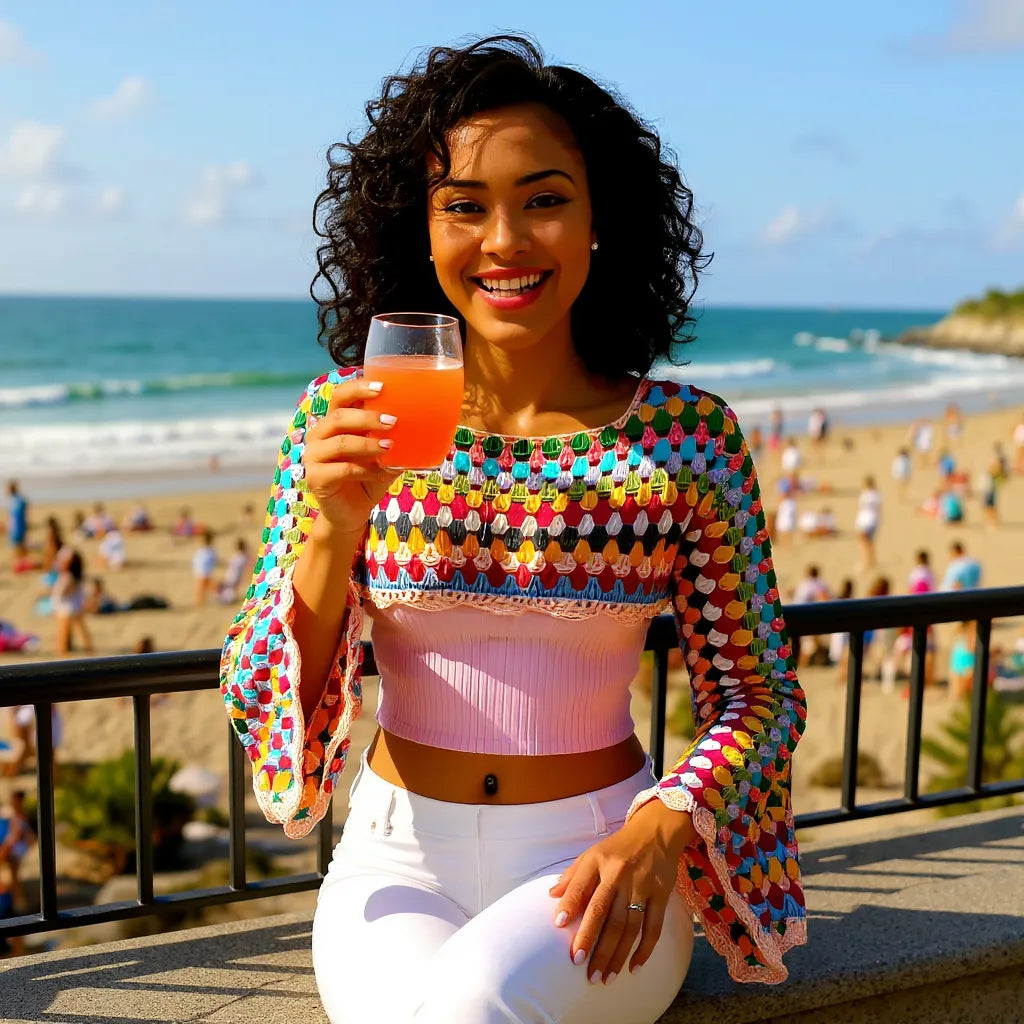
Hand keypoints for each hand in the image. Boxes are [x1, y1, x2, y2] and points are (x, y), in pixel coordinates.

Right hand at [303, 376, 398, 534]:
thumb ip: (396, 440)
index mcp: (334, 423)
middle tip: (393, 421)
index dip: (358, 388)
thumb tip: (426, 426)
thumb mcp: (385, 456)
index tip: (382, 387)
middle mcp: (320, 435)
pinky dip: (364, 469)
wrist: (351, 513)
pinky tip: (380, 472)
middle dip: (368, 416)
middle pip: (339, 415)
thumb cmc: (368, 479)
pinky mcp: (315, 478)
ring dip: (368, 443)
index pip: (340, 396)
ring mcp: (313, 456)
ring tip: (390, 446)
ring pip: (340, 442)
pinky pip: (341, 469)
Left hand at [548, 799, 694, 983]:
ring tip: (603, 977)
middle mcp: (619, 874)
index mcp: (598, 862)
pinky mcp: (661, 895)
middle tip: (580, 965)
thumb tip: (551, 896)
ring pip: (627, 926)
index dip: (569, 904)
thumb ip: (572, 876)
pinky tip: (633, 968)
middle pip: (603, 912)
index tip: (557, 926)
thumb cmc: (617, 849)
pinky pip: (653, 928)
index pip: (581, 885)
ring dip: (615, 954)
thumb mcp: (592, 854)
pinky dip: (644, 950)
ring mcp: (641, 886)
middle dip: (591, 940)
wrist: (655, 833)